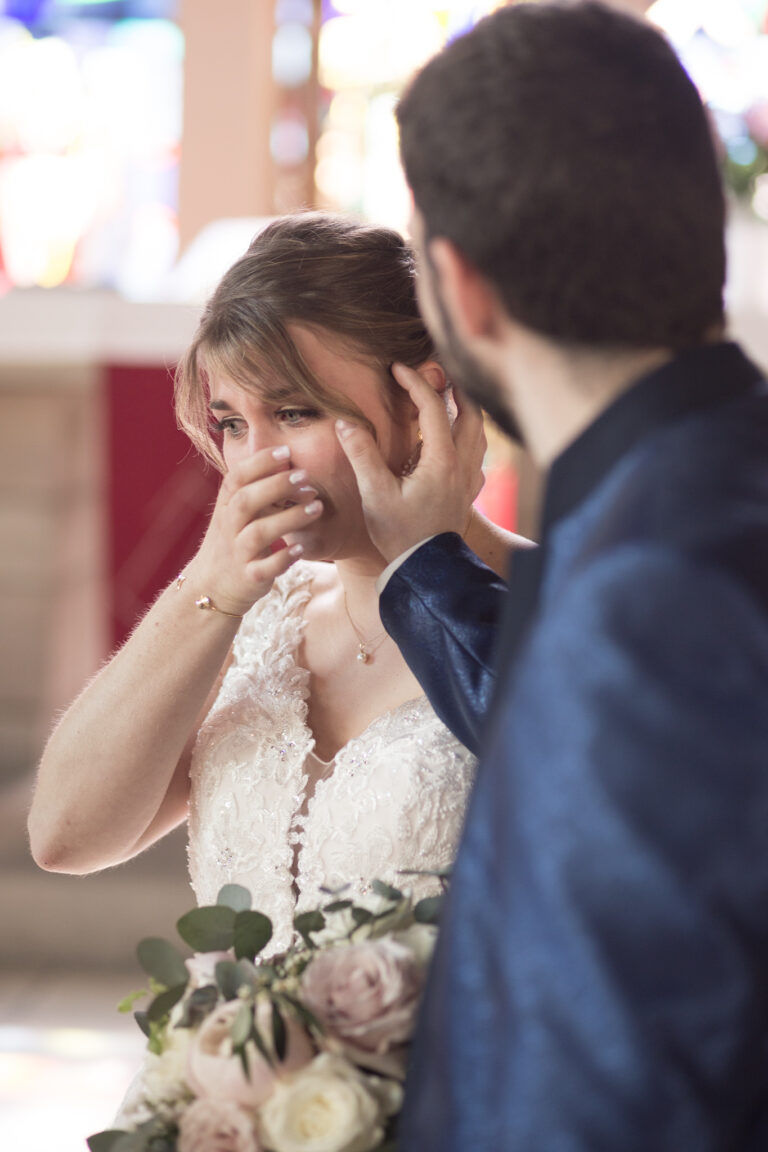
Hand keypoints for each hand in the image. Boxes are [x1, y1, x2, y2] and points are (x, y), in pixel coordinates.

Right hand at [184, 446, 322, 614]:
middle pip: (247, 500)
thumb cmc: (234, 541)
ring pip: (259, 532)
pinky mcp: (248, 577)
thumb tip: (287, 458)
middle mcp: (229, 527)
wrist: (211, 587)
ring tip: (317, 507)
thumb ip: (256, 489)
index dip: (259, 463)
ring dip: (289, 518)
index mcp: (226, 506)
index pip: (237, 477)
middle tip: (305, 476)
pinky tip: (301, 548)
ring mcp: (237, 553)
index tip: (285, 451)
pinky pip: (264, 568)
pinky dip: (283, 558)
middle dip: (276, 485)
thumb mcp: (236, 513)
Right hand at [336, 363, 485, 563]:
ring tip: (450, 396)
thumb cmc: (399, 534)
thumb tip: (345, 423)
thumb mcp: (375, 494)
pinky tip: (455, 438)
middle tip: (438, 372)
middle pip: (470, 413)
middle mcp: (461, 466)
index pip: (434, 407)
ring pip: (478, 432)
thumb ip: (362, 455)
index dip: (415, 382)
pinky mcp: (467, 492)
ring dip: (466, 410)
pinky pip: (476, 453)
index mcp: (441, 461)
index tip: (397, 369)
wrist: (424, 569)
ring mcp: (468, 479)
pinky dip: (469, 435)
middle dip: (455, 388)